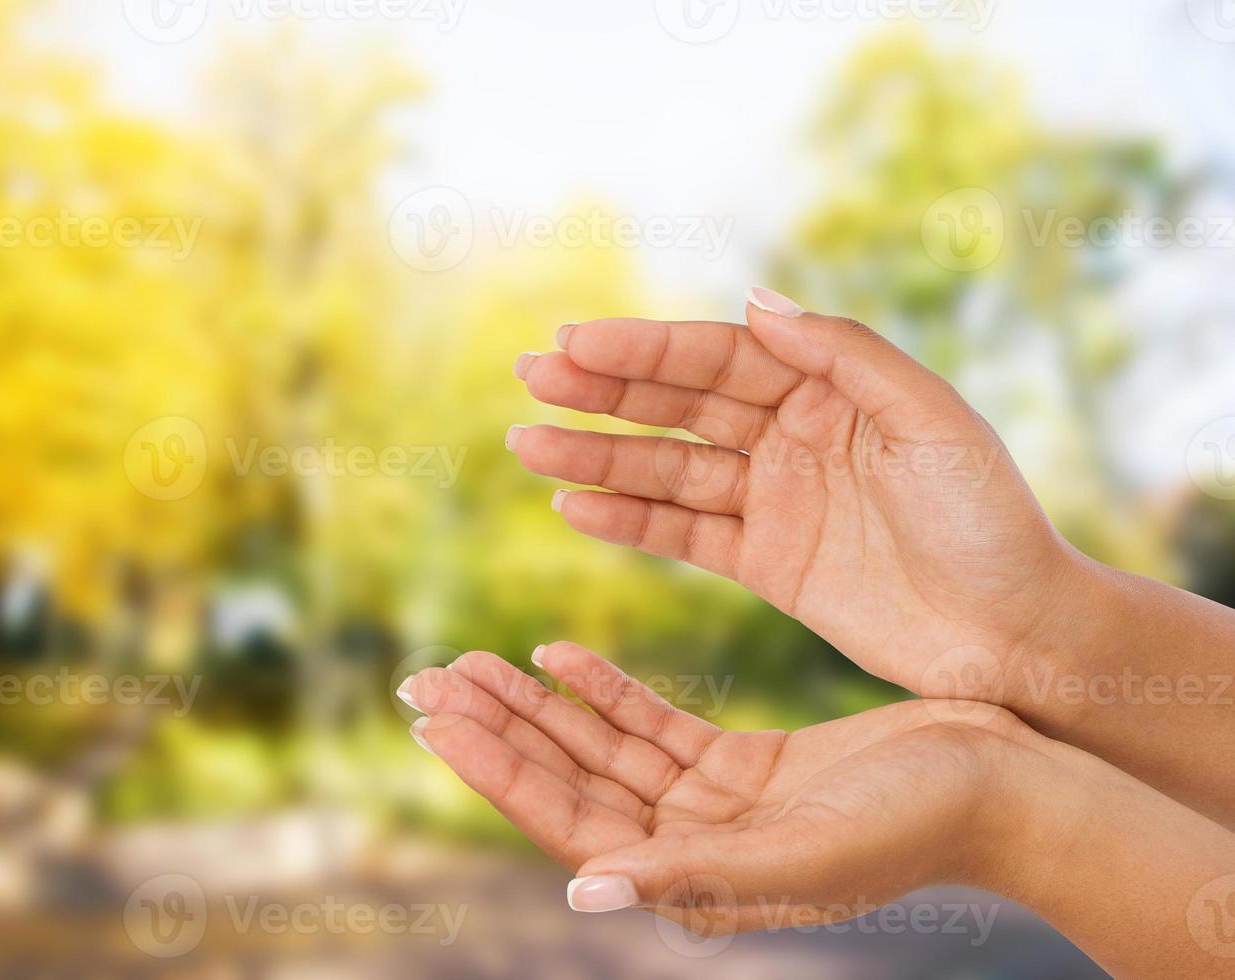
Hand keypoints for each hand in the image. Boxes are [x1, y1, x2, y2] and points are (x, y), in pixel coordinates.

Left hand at [399, 642, 1032, 932]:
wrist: (1002, 787)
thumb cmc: (918, 825)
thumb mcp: (804, 852)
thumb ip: (694, 874)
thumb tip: (583, 891)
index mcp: (694, 881)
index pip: (569, 823)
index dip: (499, 769)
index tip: (436, 716)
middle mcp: (689, 849)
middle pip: (568, 781)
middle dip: (497, 730)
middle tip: (426, 676)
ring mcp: (711, 807)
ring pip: (600, 747)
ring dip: (537, 705)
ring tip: (473, 658)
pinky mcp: (740, 766)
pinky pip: (651, 725)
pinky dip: (603, 690)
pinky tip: (558, 653)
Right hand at [508, 287, 1089, 699]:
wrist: (1016, 636)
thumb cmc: (988, 519)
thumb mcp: (931, 421)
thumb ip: (844, 356)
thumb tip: (756, 299)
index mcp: (829, 388)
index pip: (719, 357)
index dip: (645, 349)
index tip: (575, 342)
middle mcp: (791, 435)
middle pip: (680, 405)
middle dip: (604, 391)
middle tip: (531, 376)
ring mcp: (773, 499)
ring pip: (667, 470)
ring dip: (597, 457)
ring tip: (527, 445)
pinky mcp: (766, 563)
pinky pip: (682, 535)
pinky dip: (628, 521)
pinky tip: (574, 506)